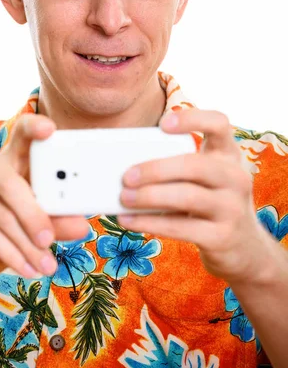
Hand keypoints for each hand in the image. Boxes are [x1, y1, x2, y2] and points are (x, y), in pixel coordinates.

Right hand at [0, 114, 89, 281]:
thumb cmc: (19, 229)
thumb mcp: (45, 223)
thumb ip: (61, 220)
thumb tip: (82, 226)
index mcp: (15, 158)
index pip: (22, 133)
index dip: (33, 128)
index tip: (49, 129)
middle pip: (10, 181)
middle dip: (33, 213)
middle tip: (49, 239)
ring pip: (2, 215)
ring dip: (27, 245)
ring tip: (47, 266)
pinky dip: (12, 255)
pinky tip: (27, 269)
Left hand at [118, 109, 270, 283]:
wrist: (244, 248)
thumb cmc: (209, 202)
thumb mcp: (205, 179)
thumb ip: (178, 166)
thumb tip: (125, 163)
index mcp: (228, 155)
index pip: (219, 124)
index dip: (192, 119)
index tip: (162, 124)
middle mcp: (235, 178)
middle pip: (194, 165)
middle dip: (156, 169)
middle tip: (126, 176)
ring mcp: (232, 208)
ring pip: (187, 196)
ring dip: (149, 196)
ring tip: (124, 197)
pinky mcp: (222, 237)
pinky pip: (180, 227)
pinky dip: (148, 222)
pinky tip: (127, 220)